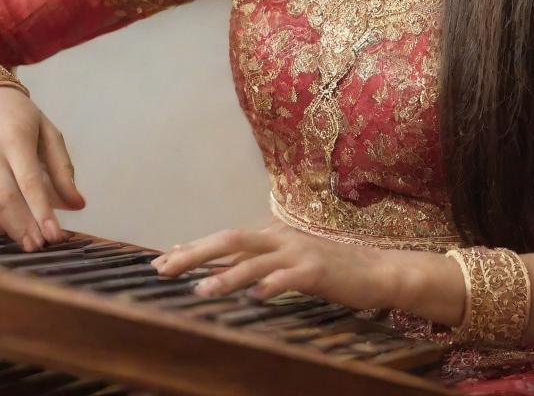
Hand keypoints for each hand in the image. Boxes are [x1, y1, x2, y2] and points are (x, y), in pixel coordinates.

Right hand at [0, 86, 85, 251]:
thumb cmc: (21, 117)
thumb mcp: (48, 133)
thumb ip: (63, 170)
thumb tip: (79, 205)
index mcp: (15, 136)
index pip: (29, 181)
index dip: (42, 211)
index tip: (54, 235)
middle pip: (6, 197)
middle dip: (24, 226)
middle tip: (40, 246)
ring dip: (8, 228)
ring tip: (27, 243)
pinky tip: (6, 230)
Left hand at [150, 220, 399, 308]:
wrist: (374, 271)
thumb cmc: (326, 270)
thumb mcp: (284, 261)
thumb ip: (252, 261)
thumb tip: (212, 265)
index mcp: (270, 236)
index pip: (223, 239)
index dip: (191, 248)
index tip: (159, 260)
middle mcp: (280, 239)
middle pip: (231, 241)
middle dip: (195, 253)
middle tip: (164, 268)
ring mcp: (299, 253)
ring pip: (256, 261)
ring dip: (227, 275)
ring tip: (201, 289)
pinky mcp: (318, 271)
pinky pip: (290, 278)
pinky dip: (272, 286)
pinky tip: (257, 297)